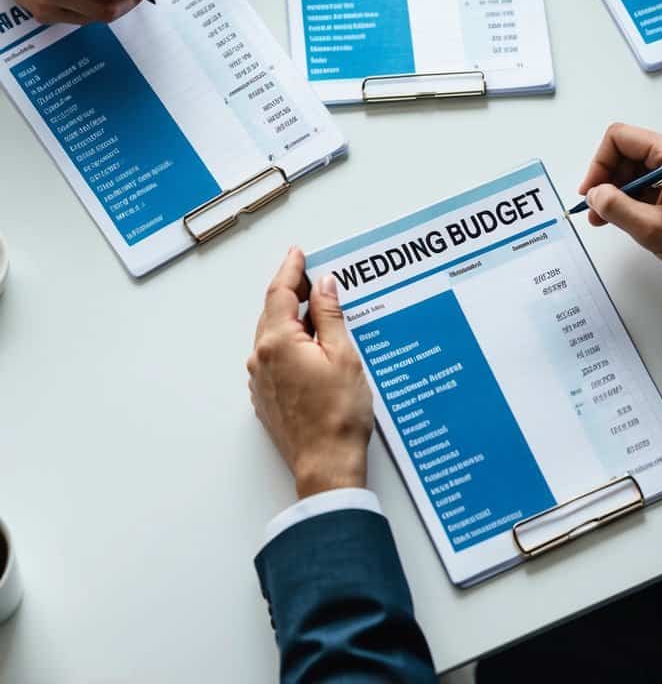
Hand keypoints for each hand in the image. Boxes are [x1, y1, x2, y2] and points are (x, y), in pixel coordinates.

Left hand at [247, 247, 373, 498]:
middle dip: (293, 293)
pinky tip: (313, 348)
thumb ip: (330, 316)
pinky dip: (291, 344)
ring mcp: (261, 381)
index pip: (280, 293)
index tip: (298, 254)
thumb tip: (324, 286)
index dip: (290, 269)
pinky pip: (275, 358)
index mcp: (277, 343)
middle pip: (273, 313)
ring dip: (293, 320)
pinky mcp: (266, 398)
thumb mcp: (343, 355)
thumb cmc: (338, 416)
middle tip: (314, 279)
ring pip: (273, 336)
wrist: (327, 466)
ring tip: (320, 313)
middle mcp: (261, 359)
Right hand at [579, 123, 661, 304]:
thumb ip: (616, 208)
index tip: (591, 193)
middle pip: (628, 151)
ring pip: (638, 165)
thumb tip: (594, 194)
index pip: (620, 139)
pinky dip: (636, 194)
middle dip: (608, 180)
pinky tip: (629, 216)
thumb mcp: (652, 230)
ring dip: (620, 190)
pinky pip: (652, 177)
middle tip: (597, 210)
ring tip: (609, 218)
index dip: (599, 165)